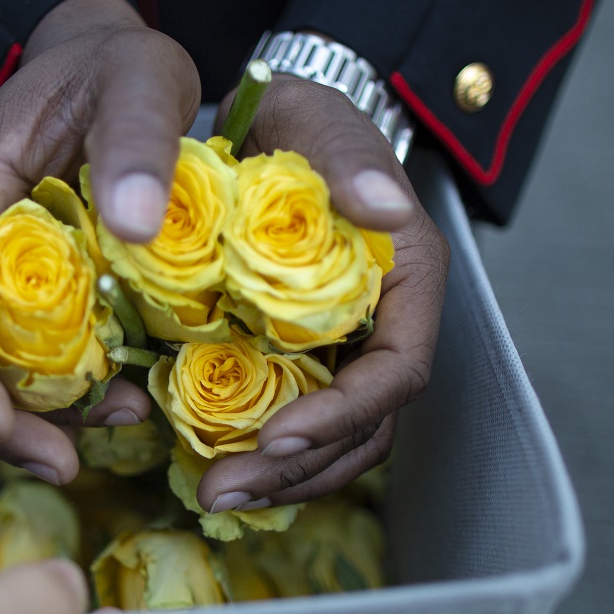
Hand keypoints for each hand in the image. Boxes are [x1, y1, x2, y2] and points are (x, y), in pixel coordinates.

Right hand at [0, 0, 201, 483]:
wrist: (120, 65)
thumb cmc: (114, 64)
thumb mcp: (139, 79)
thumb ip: (137, 139)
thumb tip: (132, 226)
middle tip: (59, 465)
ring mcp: (6, 270)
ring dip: (39, 415)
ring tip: (112, 433)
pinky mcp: (48, 289)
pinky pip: (46, 353)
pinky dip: (78, 390)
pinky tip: (128, 399)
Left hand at [195, 75, 449, 510]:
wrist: (261, 120)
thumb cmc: (301, 119)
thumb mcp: (321, 121)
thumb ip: (353, 161)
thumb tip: (388, 210)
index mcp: (406, 280)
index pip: (397, 371)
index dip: (343, 414)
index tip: (276, 435)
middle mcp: (382, 325)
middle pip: (362, 425)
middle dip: (300, 465)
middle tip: (226, 490)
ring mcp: (339, 347)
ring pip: (330, 438)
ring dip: (278, 475)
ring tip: (214, 494)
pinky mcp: (293, 355)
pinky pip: (287, 418)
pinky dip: (255, 449)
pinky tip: (207, 463)